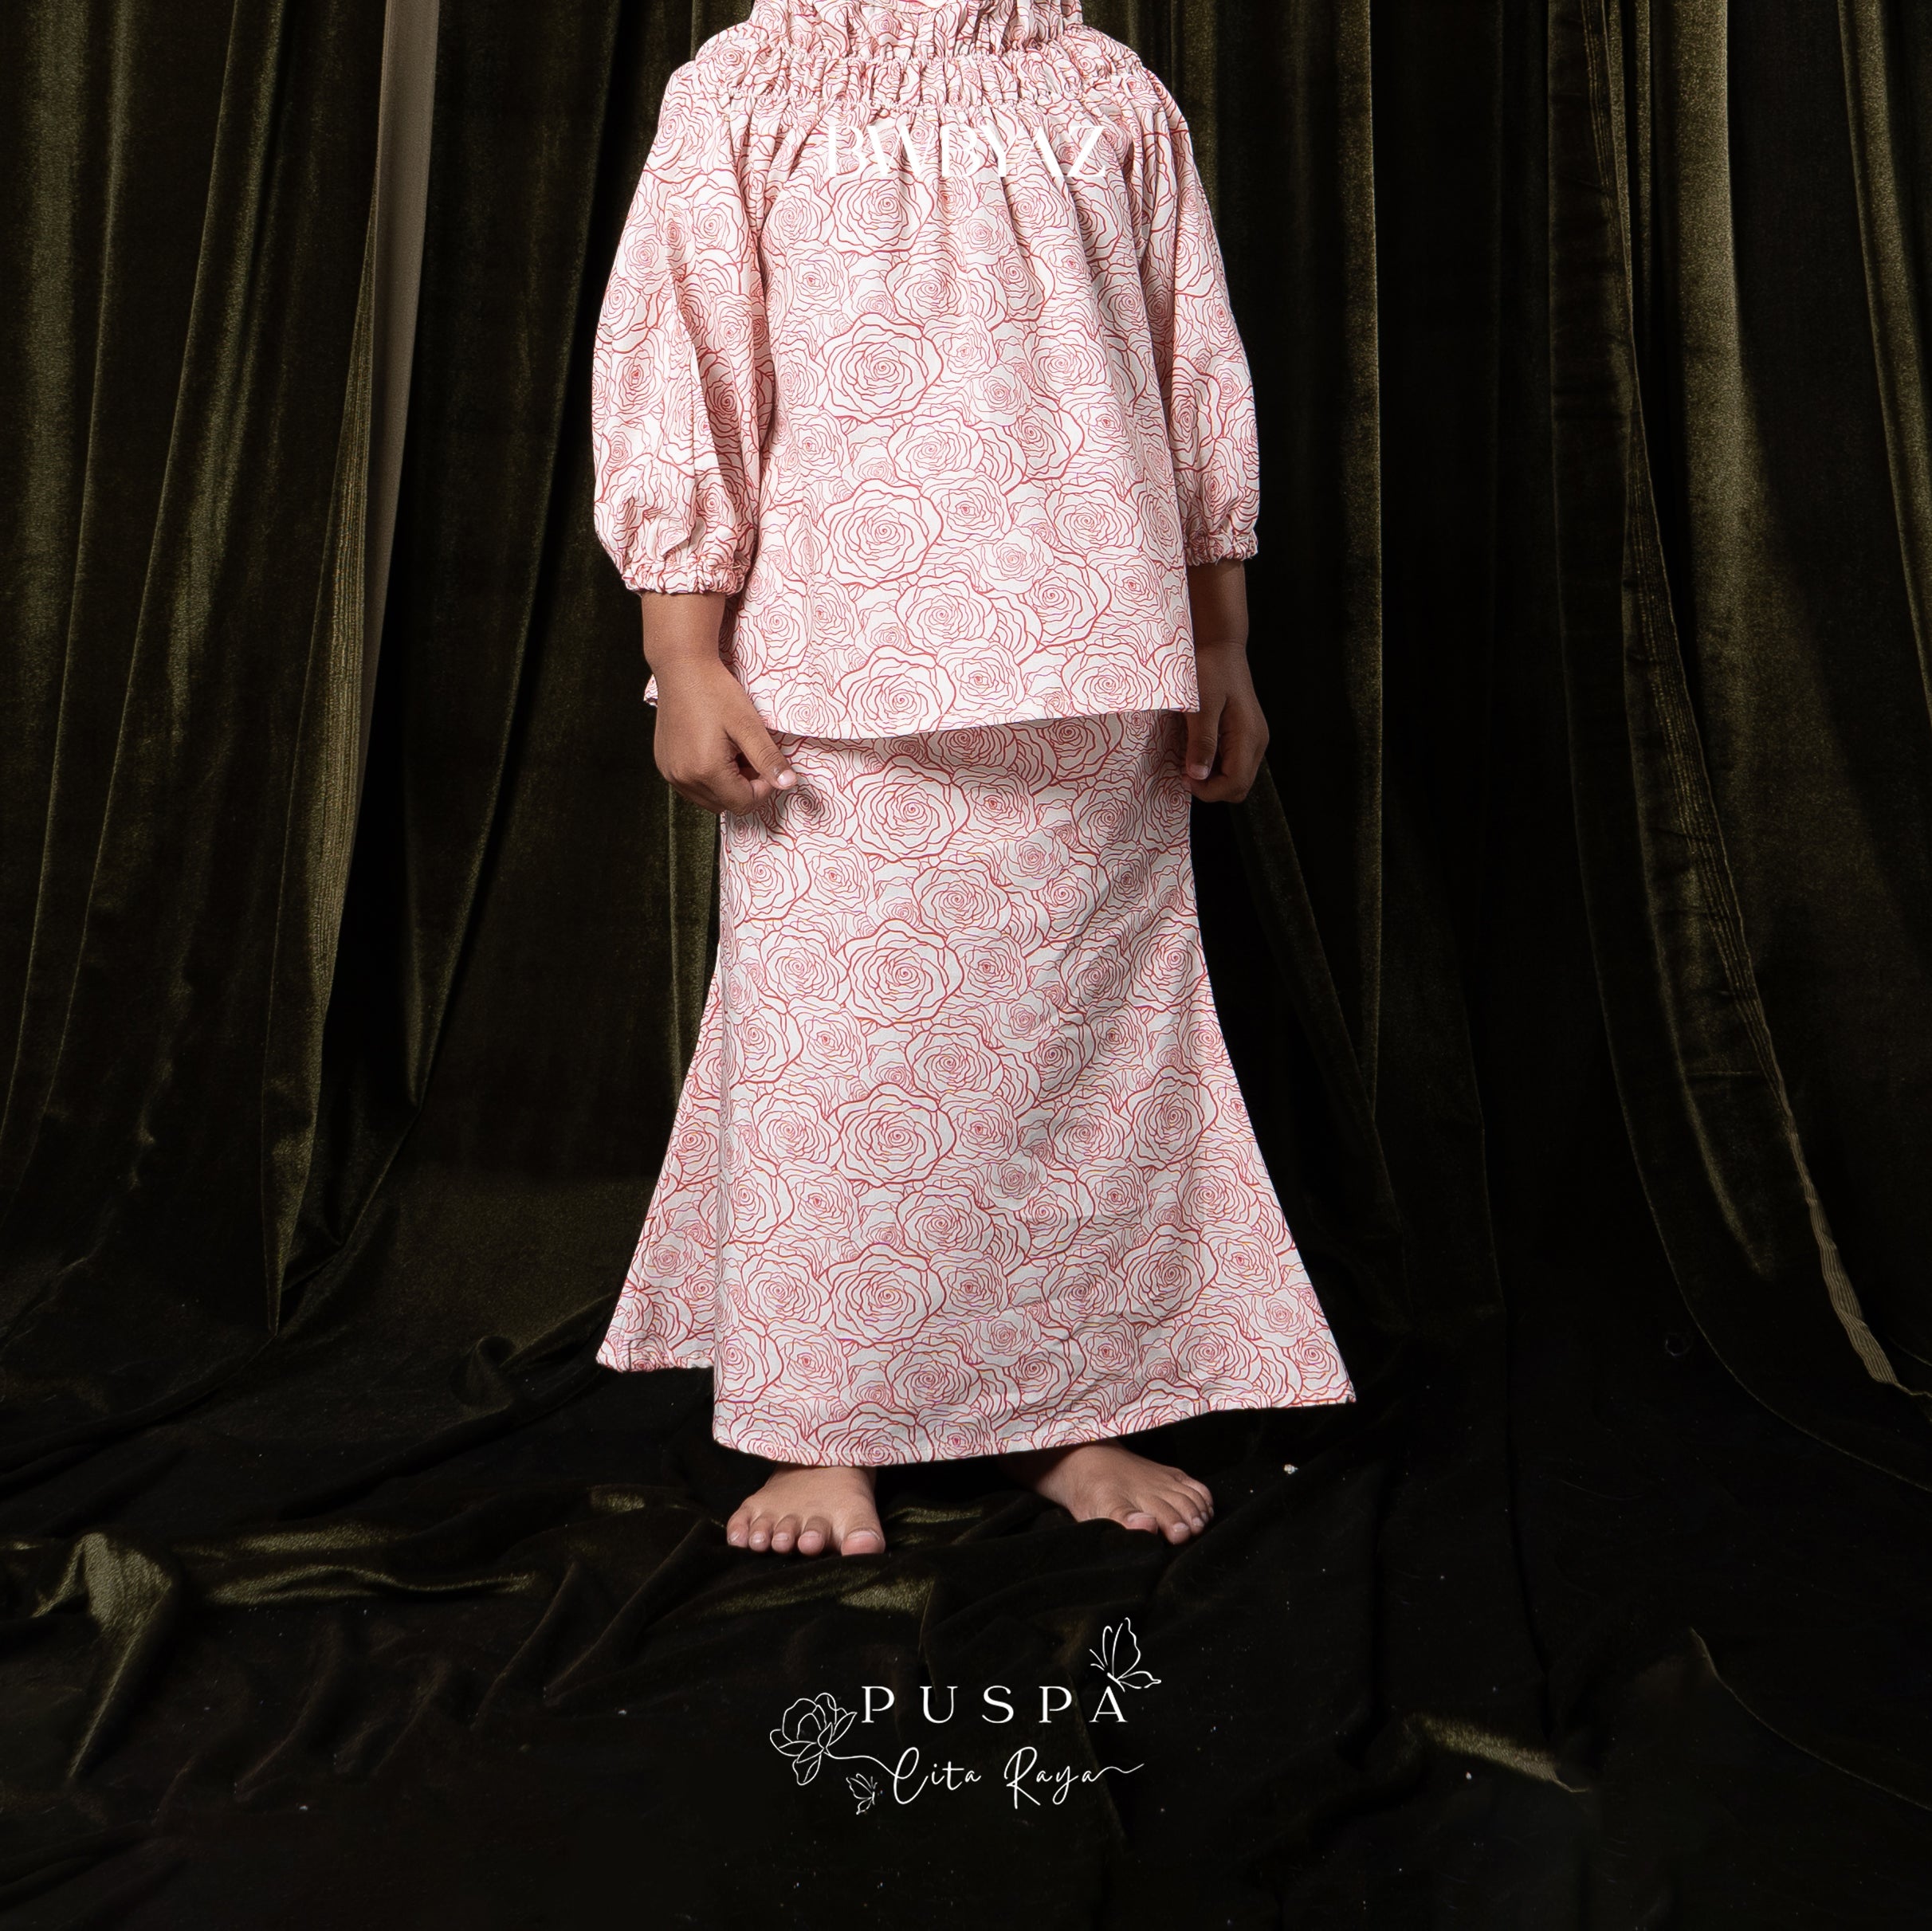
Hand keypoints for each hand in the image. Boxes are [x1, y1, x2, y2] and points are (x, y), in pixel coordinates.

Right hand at [640, 592, 795, 814]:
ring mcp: (670, 773)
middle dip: (744, 786)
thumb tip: (788, 784)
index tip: (764, 761)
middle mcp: (683, 778)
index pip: (743, 803)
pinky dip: (708, 778)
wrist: (681, 668)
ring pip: (710, 799)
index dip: (762, 787)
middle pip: (726, 804)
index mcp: (705, 770)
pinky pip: (692, 788)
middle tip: (747, 753)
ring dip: (727, 784)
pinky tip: (712, 750)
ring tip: (730, 751)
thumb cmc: (715, 691)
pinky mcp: (664, 766)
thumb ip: (768, 758)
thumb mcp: (748, 725)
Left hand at [1183, 639, 1268, 800]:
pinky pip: (1234, 762)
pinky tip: (1198, 750)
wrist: (1220, 646)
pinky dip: (1216, 766)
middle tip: (1185, 771)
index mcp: (1249, 736)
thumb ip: (1201, 742)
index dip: (1208, 790)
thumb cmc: (1210, 670)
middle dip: (1211, 788)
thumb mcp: (1200, 706)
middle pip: (1239, 786)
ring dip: (1213, 778)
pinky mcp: (1246, 734)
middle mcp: (1257, 741)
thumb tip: (1198, 775)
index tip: (1184, 777)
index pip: (1235, 783)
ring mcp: (1253, 738)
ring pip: (1237, 777)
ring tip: (1189, 759)